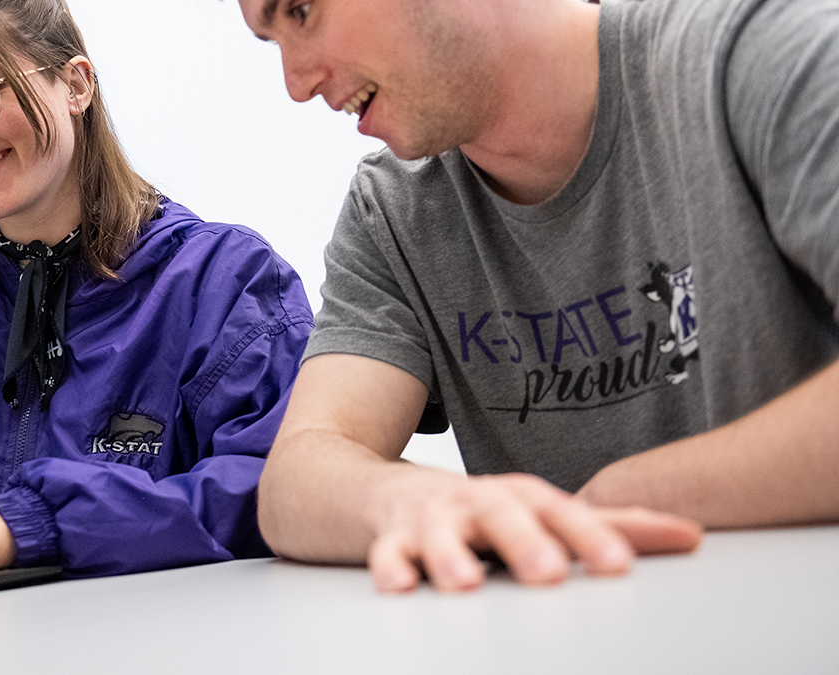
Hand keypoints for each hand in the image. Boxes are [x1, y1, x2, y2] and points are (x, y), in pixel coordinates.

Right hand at [367, 471, 701, 592]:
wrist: (385, 492)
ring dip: (452, 555)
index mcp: (523, 499)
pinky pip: (389, 552)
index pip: (562, 514)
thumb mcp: (544, 513)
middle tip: (546, 572)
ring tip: (464, 583)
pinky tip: (400, 584)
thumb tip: (692, 534)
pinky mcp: (392, 537)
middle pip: (503, 516)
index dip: (590, 537)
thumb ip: (613, 527)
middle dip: (523, 542)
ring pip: (441, 534)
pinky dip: (392, 565)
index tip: (618, 565)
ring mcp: (433, 519)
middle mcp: (479, 503)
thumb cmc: (481, 511)